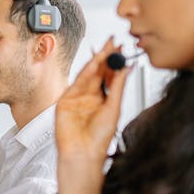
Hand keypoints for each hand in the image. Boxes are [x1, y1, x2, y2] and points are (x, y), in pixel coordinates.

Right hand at [56, 37, 132, 159]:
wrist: (83, 153)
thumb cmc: (99, 139)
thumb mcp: (114, 109)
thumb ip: (118, 87)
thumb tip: (127, 68)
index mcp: (105, 100)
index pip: (111, 75)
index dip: (116, 61)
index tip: (123, 47)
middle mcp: (91, 97)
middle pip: (99, 71)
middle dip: (106, 56)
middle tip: (113, 41)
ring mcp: (78, 98)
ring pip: (88, 74)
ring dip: (96, 61)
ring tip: (106, 48)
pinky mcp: (66, 100)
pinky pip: (77, 82)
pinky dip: (85, 72)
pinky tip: (94, 63)